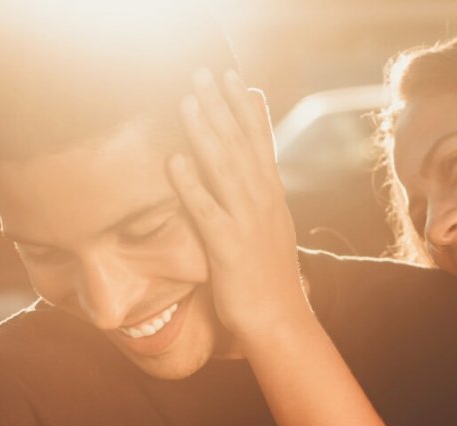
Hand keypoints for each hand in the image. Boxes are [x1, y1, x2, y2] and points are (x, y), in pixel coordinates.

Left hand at [169, 68, 312, 342]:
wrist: (281, 322)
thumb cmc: (268, 278)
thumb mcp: (269, 229)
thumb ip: (260, 197)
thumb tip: (253, 171)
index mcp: (271, 197)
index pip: (259, 143)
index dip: (245, 108)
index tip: (234, 77)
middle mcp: (263, 202)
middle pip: (240, 145)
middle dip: (222, 106)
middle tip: (204, 72)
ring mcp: (247, 223)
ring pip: (225, 168)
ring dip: (205, 132)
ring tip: (187, 100)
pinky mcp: (229, 247)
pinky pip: (207, 210)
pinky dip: (191, 183)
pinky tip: (175, 160)